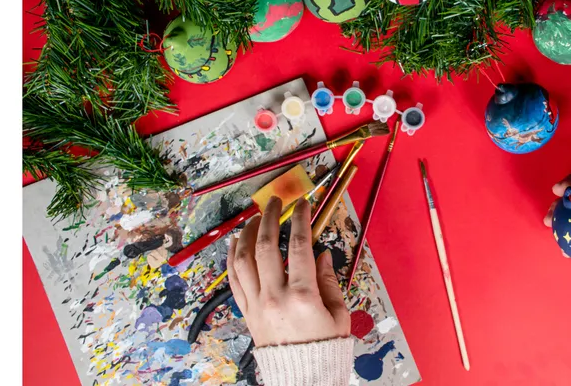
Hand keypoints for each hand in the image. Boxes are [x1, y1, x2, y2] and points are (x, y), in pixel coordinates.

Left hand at [227, 196, 349, 346]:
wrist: (303, 376)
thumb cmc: (325, 347)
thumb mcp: (338, 314)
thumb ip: (329, 281)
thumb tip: (322, 254)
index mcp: (303, 296)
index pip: (299, 245)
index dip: (300, 218)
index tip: (301, 203)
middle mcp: (275, 296)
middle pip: (265, 246)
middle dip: (269, 218)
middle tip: (274, 202)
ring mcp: (257, 304)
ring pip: (242, 260)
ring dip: (246, 234)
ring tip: (254, 218)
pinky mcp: (246, 312)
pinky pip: (233, 279)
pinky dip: (232, 257)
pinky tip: (235, 243)